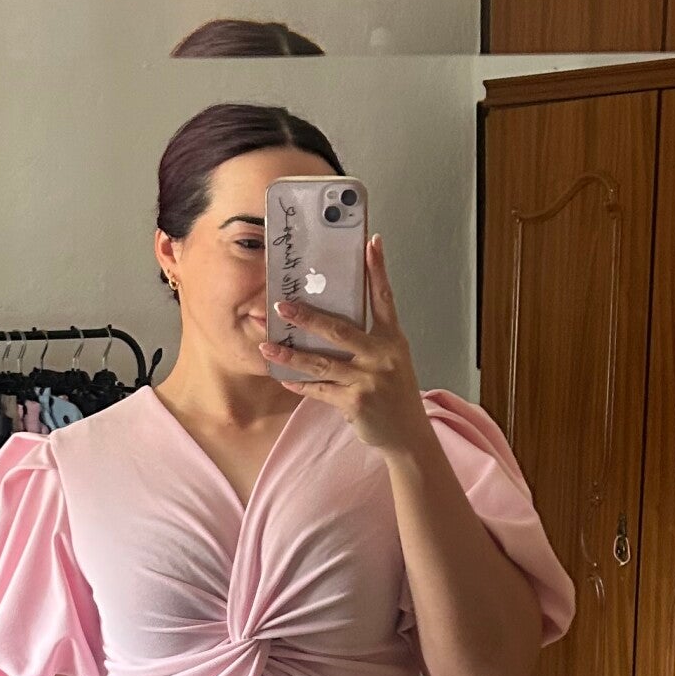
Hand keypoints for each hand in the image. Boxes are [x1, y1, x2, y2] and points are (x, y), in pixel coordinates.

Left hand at [259, 234, 428, 456]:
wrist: (407, 434)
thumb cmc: (395, 391)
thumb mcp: (392, 358)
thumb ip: (369, 338)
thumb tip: (330, 319)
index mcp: (392, 339)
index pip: (384, 298)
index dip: (378, 269)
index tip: (371, 242)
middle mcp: (382, 355)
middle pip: (339, 330)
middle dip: (307, 317)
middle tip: (281, 305)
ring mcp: (368, 379)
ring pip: (321, 363)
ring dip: (290, 355)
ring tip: (267, 345)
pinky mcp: (355, 402)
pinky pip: (319, 389)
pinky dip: (299, 384)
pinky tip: (283, 377)